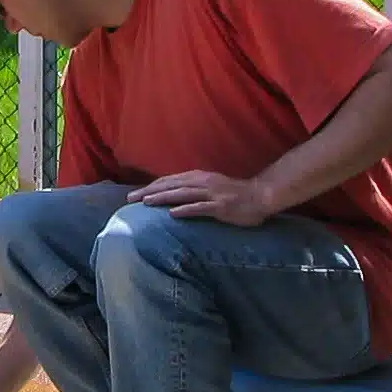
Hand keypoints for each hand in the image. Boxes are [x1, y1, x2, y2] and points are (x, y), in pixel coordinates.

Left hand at [127, 170, 275, 225]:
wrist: (260, 196)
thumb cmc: (235, 194)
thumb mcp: (211, 187)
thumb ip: (194, 190)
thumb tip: (174, 197)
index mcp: (198, 177)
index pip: (169, 181)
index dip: (151, 187)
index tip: (135, 194)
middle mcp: (202, 182)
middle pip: (170, 186)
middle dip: (149, 192)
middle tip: (130, 199)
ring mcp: (211, 194)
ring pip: (182, 194)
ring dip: (162, 198)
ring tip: (146, 203)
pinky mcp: (220, 206)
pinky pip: (200, 208)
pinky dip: (185, 210)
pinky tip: (172, 214)